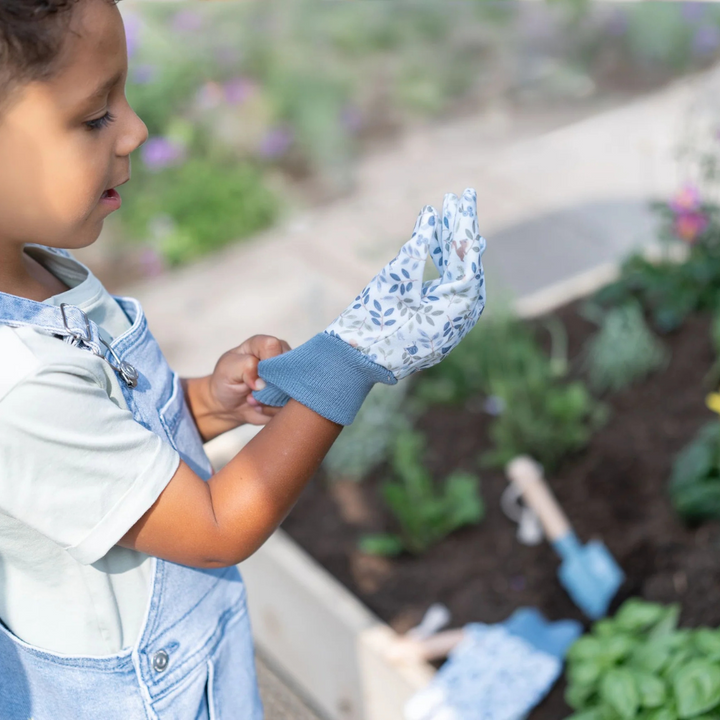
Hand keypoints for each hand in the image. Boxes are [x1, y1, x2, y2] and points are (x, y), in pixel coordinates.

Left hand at [186, 335, 290, 441]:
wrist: (227, 406)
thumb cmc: (226, 381)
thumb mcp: (228, 369)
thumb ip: (245, 366)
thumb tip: (263, 382)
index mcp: (264, 345)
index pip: (273, 345)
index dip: (265, 361)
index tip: (254, 374)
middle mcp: (280, 357)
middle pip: (287, 366)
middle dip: (268, 385)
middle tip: (253, 391)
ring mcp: (288, 376)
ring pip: (291, 387)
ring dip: (270, 399)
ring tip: (255, 399)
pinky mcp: (290, 394)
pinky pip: (290, 403)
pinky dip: (273, 409)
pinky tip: (262, 406)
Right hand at [325, 187, 485, 378]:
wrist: (353, 363)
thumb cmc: (372, 320)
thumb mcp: (394, 278)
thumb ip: (417, 247)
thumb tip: (431, 215)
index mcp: (457, 309)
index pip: (469, 260)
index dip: (464, 226)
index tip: (460, 198)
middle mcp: (461, 320)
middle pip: (468, 267)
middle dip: (461, 232)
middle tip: (461, 196)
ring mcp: (451, 327)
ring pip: (460, 279)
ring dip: (452, 248)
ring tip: (449, 214)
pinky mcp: (438, 329)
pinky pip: (448, 293)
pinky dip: (443, 269)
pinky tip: (438, 246)